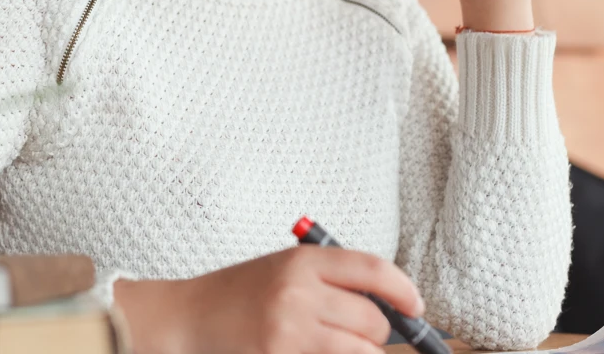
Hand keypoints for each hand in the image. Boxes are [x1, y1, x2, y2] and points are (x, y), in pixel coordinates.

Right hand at [114, 247, 423, 353]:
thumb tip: (391, 305)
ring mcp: (290, 330)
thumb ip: (331, 280)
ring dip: (360, 353)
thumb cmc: (238, 295)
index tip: (416, 307)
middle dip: (376, 332)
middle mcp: (299, 292)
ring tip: (337, 346)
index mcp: (302, 260)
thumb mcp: (283, 271)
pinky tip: (316, 352)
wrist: (187, 319)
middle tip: (359, 334)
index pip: (373, 269)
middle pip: (373, 318)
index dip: (404, 290)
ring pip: (361, 351)